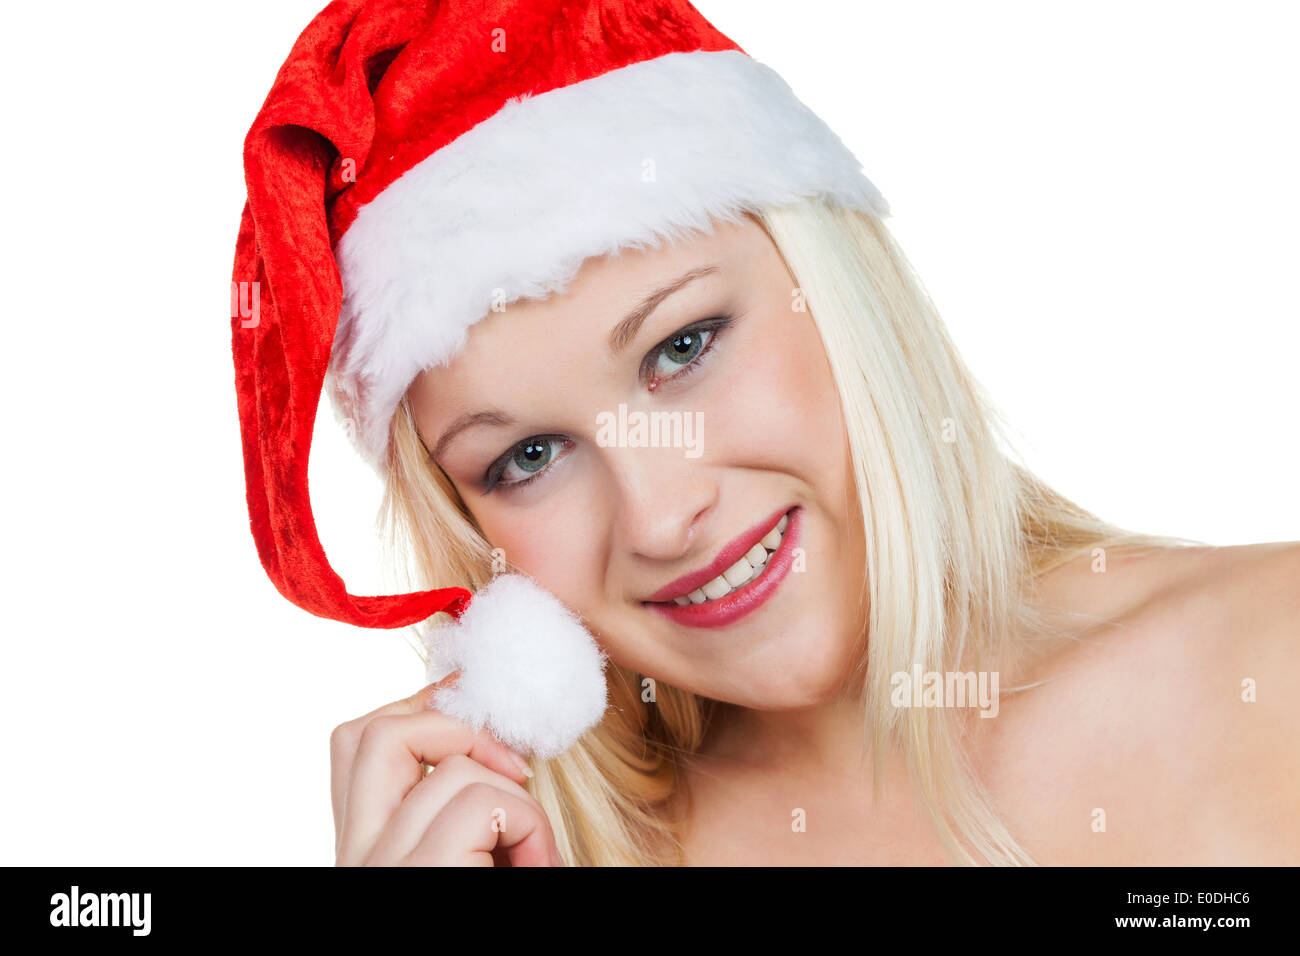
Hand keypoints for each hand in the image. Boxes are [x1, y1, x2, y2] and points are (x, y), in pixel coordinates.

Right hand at [329, 675, 562, 865]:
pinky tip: (538, 861)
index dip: (424, 710)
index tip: (484, 720)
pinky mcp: (423, 870)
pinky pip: (484, 801)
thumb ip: (449, 805)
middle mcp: (355, 854)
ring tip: (536, 849)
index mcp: (359, 845)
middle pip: (377, 733)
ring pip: (452, 766)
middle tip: (517, 765)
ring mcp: (380, 863)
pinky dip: (528, 821)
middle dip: (457, 725)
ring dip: (515, 796)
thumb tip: (490, 732)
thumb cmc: (485, 902)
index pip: (359, 742)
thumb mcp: (461, 848)